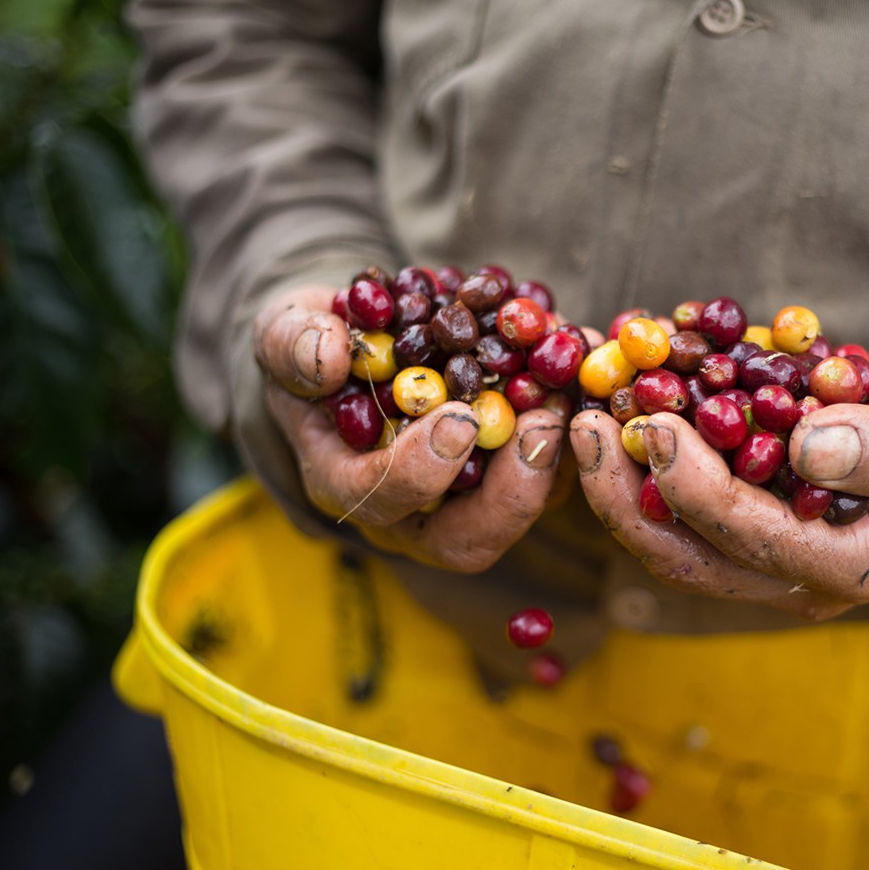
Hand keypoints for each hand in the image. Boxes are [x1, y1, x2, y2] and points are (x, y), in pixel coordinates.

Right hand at [254, 284, 567, 572]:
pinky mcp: (510, 469)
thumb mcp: (285, 330)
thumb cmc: (313, 341)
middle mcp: (411, 509)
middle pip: (470, 539)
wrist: (358, 338)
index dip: (422, 472)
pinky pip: (552, 465)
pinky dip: (574, 418)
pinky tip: (583, 359)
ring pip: (525, 506)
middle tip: (541, 423)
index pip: (382, 503)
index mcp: (345, 482)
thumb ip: (294, 343)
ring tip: (573, 385)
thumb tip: (327, 358)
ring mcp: (466, 495)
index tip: (456, 420)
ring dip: (559, 453)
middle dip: (513, 490)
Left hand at [568, 382, 868, 618]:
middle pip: (684, 552)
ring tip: (587, 415)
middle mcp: (796, 577)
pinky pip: (688, 509)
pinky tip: (627, 410)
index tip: (650, 423)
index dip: (689, 481)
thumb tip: (809, 444)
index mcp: (845, 567)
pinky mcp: (761, 528)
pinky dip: (651, 466)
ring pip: (673, 538)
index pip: (745, 534)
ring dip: (622, 482)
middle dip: (623, 492)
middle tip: (585, 422)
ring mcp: (773, 558)